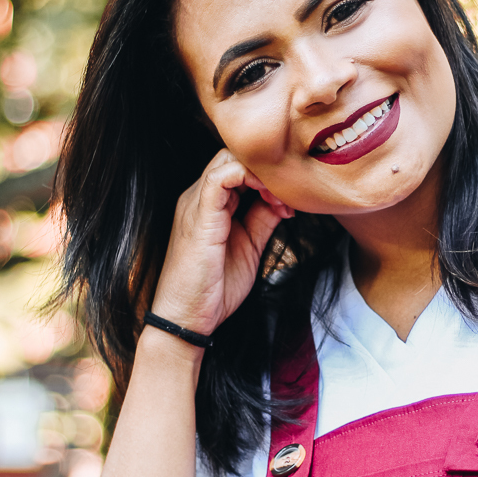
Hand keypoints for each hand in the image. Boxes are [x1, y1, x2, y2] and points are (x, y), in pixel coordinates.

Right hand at [150, 149, 293, 337]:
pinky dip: (248, 178)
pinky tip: (269, 198)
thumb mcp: (249, 248)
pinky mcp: (197, 216)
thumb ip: (262, 220)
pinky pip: (219, 178)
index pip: (237, 168)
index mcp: (209, 205)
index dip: (267, 177)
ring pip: (227, 160)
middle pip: (232, 157)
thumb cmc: (214, 289)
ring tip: (280, 200)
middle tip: (289, 198)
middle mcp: (198, 198)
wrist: (187, 319)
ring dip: (260, 174)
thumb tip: (283, 201)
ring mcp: (195, 204)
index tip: (290, 203)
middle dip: (266, 171)